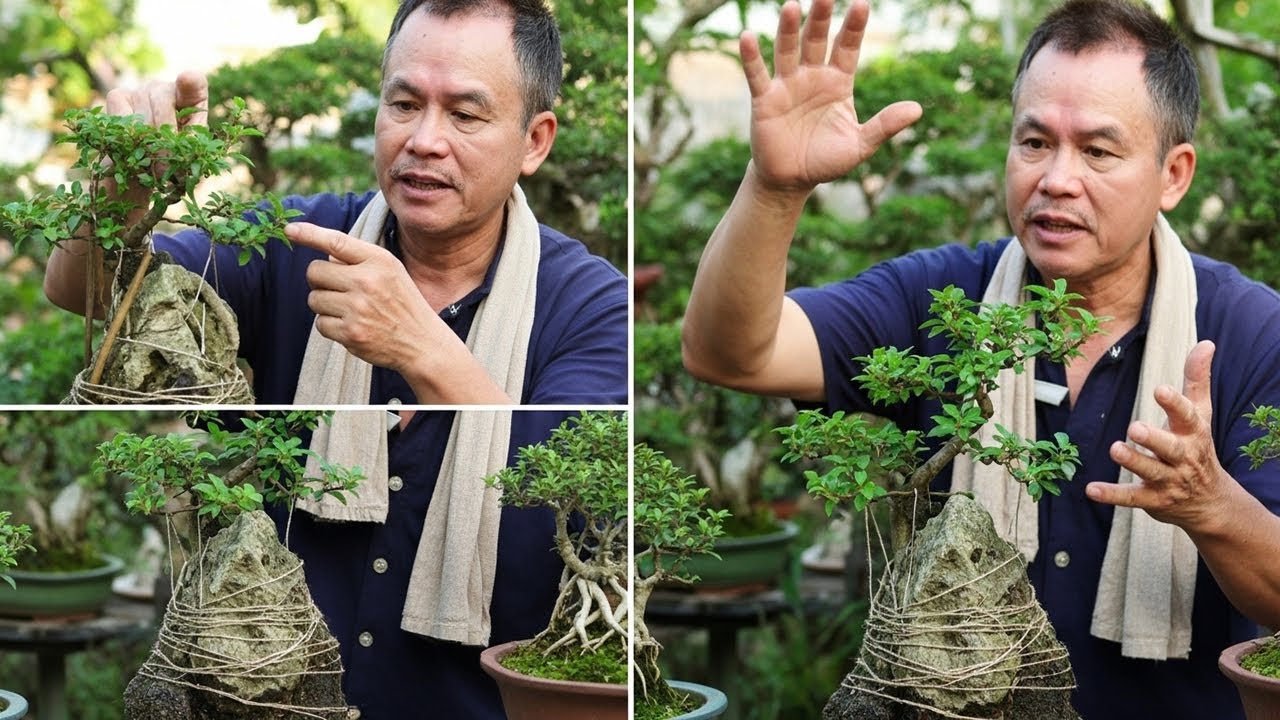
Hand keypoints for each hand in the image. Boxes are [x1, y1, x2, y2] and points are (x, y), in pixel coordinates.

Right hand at [102, 72, 208, 204]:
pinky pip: (121, 116)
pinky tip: (130, 147)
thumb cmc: (173, 162)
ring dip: (145, 144)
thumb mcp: (188, 156)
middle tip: (163, 167)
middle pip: (164, 104)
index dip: (190, 81)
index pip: (195, 83)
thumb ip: (190, 146)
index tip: (186, 79)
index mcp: (192, 101)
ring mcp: (141, 90)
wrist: (142, 174)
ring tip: (149, 163)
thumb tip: (185, 142)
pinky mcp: (117, 96)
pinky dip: (126, 137)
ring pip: (142, 114)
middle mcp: (166, 89)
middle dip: (163, 138)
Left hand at [285, 221, 441, 373]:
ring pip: (314, 299)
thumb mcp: (391, 271)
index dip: (309, 234)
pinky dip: (330, 326)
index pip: (336, 241)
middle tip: (338, 289)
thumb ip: (359, 259)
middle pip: (314, 272)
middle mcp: (367, 281)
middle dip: (320, 280)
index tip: (289, 229)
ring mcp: (358, 308)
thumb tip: (325, 255)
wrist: (421, 342)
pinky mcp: (351, 333)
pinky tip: (351, 326)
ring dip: (324, 305)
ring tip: (349, 310)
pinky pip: (320, 324)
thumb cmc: (402, 303)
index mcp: (379, 261)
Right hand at [741, 0, 921, 192]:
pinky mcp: (765, 100)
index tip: (862, 3)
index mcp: (838, 82)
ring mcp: (787, 85)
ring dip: (789, 29)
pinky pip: (757, 75)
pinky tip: (747, 36)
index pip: (847, 47)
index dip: (854, 26)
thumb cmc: (826, 160)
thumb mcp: (860, 145)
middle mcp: (812, 76)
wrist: (791, 181)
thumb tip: (917, 110)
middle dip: (821, 16)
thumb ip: (884, 126)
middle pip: (817, 39)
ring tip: (792, 6)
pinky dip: (751, 57)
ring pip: (787, 50)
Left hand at [1087, 341, 1232, 533]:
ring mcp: (1168, 480)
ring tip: (1115, 449)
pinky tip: (1090, 489)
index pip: (1187, 416)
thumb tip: (1206, 342)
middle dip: (1154, 439)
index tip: (1160, 389)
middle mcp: (1182, 457)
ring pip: (1150, 471)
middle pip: (1170, 447)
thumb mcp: (1200, 414)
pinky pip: (1131, 498)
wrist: (1211, 503)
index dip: (1174, 404)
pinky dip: (1112, 495)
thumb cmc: (1197, 447)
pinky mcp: (1153, 500)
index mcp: (1193, 433)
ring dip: (1133, 461)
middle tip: (1135, 428)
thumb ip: (1197, 380)